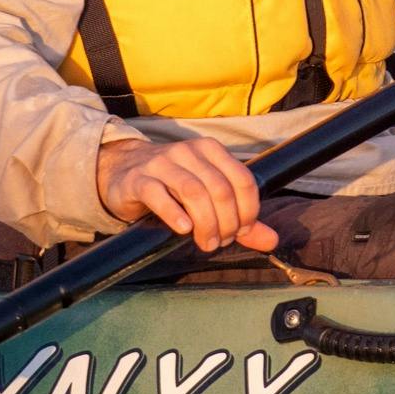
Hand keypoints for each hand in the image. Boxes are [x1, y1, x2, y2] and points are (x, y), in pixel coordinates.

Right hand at [96, 136, 278, 252]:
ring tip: (204, 242)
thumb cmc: (172, 185)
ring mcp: (162, 163)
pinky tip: (182, 229)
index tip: (242, 231)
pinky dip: (174, 214)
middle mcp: (189, 151)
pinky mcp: (139, 179)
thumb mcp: (208, 195)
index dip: (248, 210)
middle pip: (219, 189)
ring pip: (193, 191)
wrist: (122, 171)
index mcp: (211, 150)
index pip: (243, 179)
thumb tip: (271, 240)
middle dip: (226, 222)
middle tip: (218, 242)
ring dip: (204, 223)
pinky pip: (159, 195)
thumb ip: (239, 217)